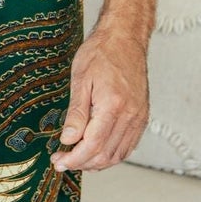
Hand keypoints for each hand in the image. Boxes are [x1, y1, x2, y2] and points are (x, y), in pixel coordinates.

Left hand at [50, 23, 149, 171]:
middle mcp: (130, 115)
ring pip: (118, 154)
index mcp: (113, 105)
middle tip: (62, 161)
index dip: (73, 159)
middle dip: (81, 163)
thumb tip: (68, 140)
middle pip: (105, 154)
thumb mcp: (81, 79)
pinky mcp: (142, 116)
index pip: (92, 145)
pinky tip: (96, 152)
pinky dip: (112, 155)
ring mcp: (138, 117)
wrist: (125, 38)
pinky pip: (128, 146)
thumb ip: (76, 113)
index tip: (58, 161)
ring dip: (96, 162)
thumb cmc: (101, 53)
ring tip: (77, 159)